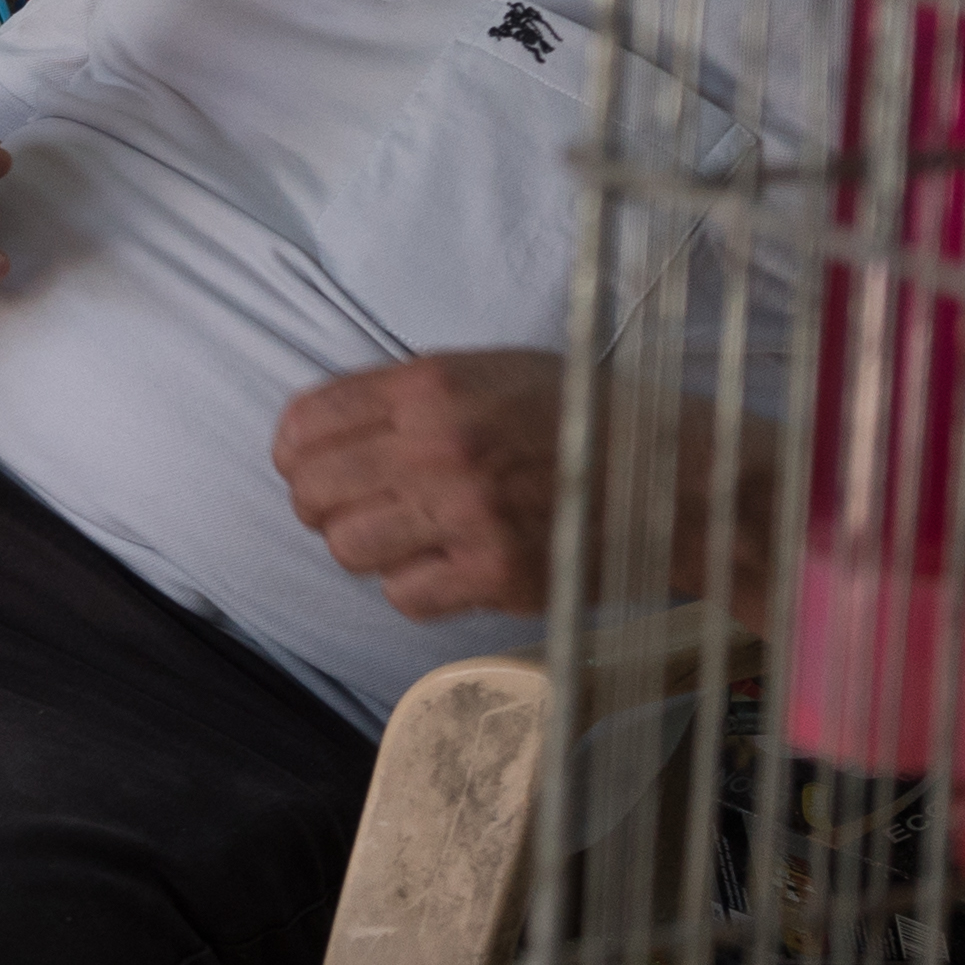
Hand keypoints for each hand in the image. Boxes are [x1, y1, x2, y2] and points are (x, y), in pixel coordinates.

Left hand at [270, 350, 561, 621]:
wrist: (671, 476)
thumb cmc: (574, 415)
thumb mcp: (485, 369)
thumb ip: (405, 392)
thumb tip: (324, 425)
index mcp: (430, 386)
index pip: (307, 421)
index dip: (293, 450)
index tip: (303, 463)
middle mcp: (438, 448)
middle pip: (313, 491)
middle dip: (318, 502)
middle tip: (347, 506)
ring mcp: (466, 515)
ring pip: (348, 548)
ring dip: (362, 546)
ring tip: (396, 535)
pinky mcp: (495, 575)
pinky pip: (404, 595)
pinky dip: (411, 586)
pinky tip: (439, 565)